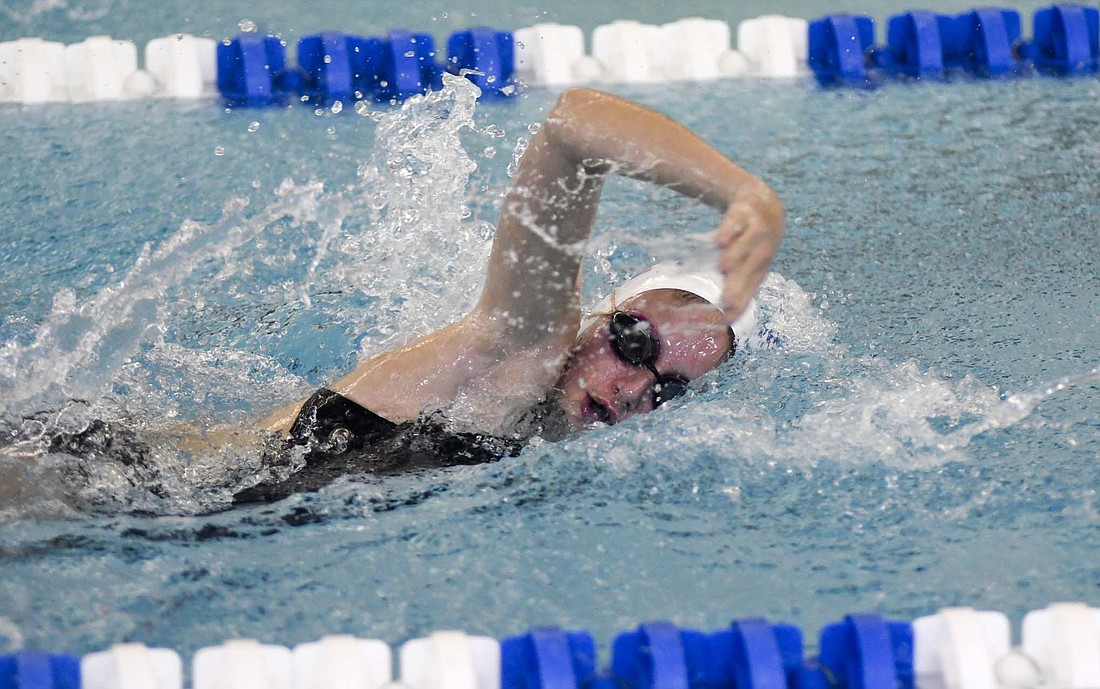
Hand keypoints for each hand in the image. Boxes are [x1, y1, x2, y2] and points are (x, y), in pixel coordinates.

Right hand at [715, 179, 784, 322]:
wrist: (763, 202)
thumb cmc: (753, 240)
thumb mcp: (750, 261)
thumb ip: (736, 282)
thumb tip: (720, 312)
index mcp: (762, 266)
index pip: (752, 287)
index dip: (741, 303)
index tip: (727, 319)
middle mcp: (762, 249)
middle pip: (750, 269)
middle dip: (738, 286)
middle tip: (726, 302)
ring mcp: (755, 229)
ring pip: (747, 244)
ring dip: (736, 256)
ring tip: (723, 269)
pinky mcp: (744, 211)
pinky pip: (737, 222)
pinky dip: (729, 231)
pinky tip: (719, 242)